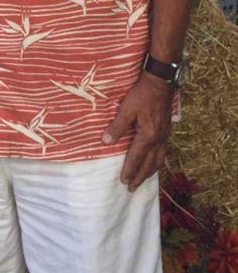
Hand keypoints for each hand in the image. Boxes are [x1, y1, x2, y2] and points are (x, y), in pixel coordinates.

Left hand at [101, 72, 172, 191]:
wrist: (161, 83)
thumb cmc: (142, 94)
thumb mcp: (127, 109)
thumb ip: (117, 126)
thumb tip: (106, 142)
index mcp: (147, 136)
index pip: (136, 158)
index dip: (129, 171)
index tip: (123, 182)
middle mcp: (158, 139)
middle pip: (149, 164)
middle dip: (140, 177)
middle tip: (132, 188)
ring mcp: (164, 136)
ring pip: (158, 160)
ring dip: (150, 171)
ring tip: (143, 179)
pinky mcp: (167, 131)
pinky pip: (163, 152)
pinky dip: (157, 161)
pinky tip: (154, 161)